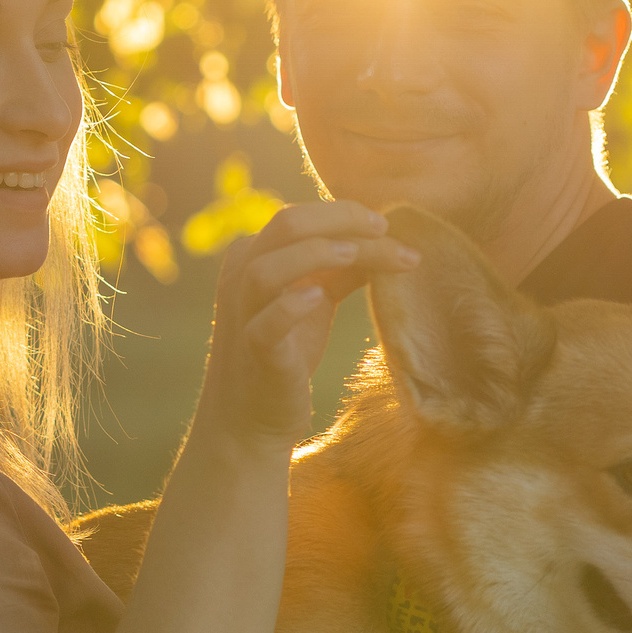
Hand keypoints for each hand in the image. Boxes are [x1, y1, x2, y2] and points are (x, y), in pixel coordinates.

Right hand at [196, 201, 418, 444]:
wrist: (252, 418)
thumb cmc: (287, 351)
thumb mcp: (315, 299)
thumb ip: (342, 267)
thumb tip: (387, 238)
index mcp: (254, 254)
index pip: (301, 216)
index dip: (347, 214)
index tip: (390, 226)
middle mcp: (241, 275)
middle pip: (285, 224)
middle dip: (341, 219)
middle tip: (385, 229)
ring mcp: (242, 314)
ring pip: (267, 268)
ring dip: (315, 254)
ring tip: (356, 254)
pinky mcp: (255, 352)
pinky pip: (265, 324)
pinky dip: (291, 307)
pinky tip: (319, 298)